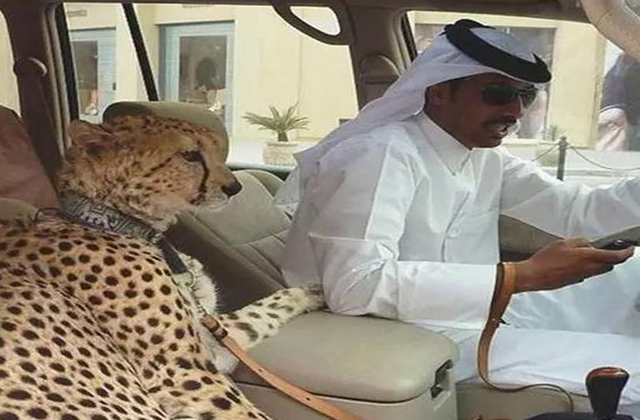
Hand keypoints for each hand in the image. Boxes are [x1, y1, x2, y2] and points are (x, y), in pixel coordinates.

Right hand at [512, 237, 633, 292]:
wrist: (534, 276)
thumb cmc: (546, 260)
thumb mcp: (563, 243)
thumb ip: (580, 242)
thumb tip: (588, 244)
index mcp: (588, 257)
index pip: (615, 257)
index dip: (626, 253)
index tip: (631, 249)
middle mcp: (588, 269)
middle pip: (609, 265)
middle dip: (613, 258)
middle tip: (611, 250)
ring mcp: (582, 276)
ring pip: (599, 270)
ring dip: (601, 263)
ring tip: (591, 255)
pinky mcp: (574, 280)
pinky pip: (587, 273)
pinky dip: (587, 267)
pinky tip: (575, 262)